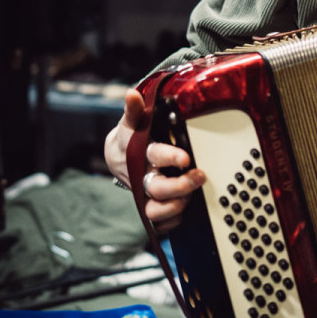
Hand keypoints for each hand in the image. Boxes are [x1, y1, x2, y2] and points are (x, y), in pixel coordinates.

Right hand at [104, 88, 204, 231]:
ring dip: (175, 206)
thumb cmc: (131, 137)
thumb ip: (134, 110)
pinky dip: (170, 222)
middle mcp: (142, 176)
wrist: (117, 155)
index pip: (155, 156)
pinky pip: (158, 224)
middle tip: (199, 177)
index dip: (170, 158)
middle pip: (158, 188)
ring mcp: (145, 194)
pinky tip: (182, 212)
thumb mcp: (132, 122)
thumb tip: (132, 94)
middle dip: (180, 186)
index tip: (186, 158)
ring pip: (155, 210)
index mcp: (141, 154)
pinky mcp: (149, 205)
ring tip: (190, 196)